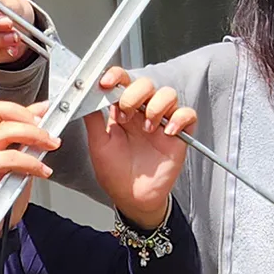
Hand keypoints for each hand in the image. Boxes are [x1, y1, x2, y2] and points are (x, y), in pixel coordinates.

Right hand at [0, 100, 58, 232]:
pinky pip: (9, 157)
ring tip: (49, 148)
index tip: (45, 112)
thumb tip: (41, 120)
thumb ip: (25, 142)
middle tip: (49, 134)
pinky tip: (41, 170)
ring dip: (34, 137)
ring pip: (5, 131)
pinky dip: (30, 162)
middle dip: (29, 119)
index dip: (23, 108)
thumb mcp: (17, 163)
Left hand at [84, 67, 195, 227]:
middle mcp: (142, 112)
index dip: (116, 76)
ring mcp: (161, 122)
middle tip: (126, 116)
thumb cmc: (115, 174)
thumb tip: (85, 97)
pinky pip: (188, 115)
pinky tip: (167, 132)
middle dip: (134, 94)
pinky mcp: (178, 135)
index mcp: (123, 111)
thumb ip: (93, 120)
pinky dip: (179, 119)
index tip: (106, 82)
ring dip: (156, 106)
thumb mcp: (98, 145)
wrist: (132, 198)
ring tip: (147, 128)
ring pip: (168, 94)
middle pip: (146, 83)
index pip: (123, 82)